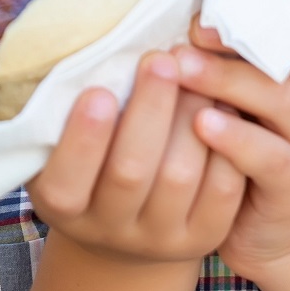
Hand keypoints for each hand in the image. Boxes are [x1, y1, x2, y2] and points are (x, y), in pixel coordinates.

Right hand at [27, 52, 245, 264]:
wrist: (130, 226)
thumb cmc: (92, 163)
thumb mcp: (63, 146)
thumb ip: (67, 113)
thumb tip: (91, 51)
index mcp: (63, 208)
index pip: (66, 182)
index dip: (83, 138)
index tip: (98, 90)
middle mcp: (110, 230)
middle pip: (131, 173)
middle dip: (148, 111)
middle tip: (160, 60)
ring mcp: (160, 239)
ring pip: (180, 177)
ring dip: (191, 116)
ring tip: (196, 71)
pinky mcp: (204, 237)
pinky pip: (222, 190)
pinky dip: (226, 143)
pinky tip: (223, 104)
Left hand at [175, 18, 289, 280]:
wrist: (274, 234)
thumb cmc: (241, 163)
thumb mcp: (235, 112)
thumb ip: (214, 76)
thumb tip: (158, 29)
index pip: (284, 28)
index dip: (248, 11)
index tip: (199, 2)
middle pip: (281, 57)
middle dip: (231, 42)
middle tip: (183, 32)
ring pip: (280, 100)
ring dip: (230, 81)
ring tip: (182, 69)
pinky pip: (271, 157)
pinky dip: (237, 140)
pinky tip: (202, 126)